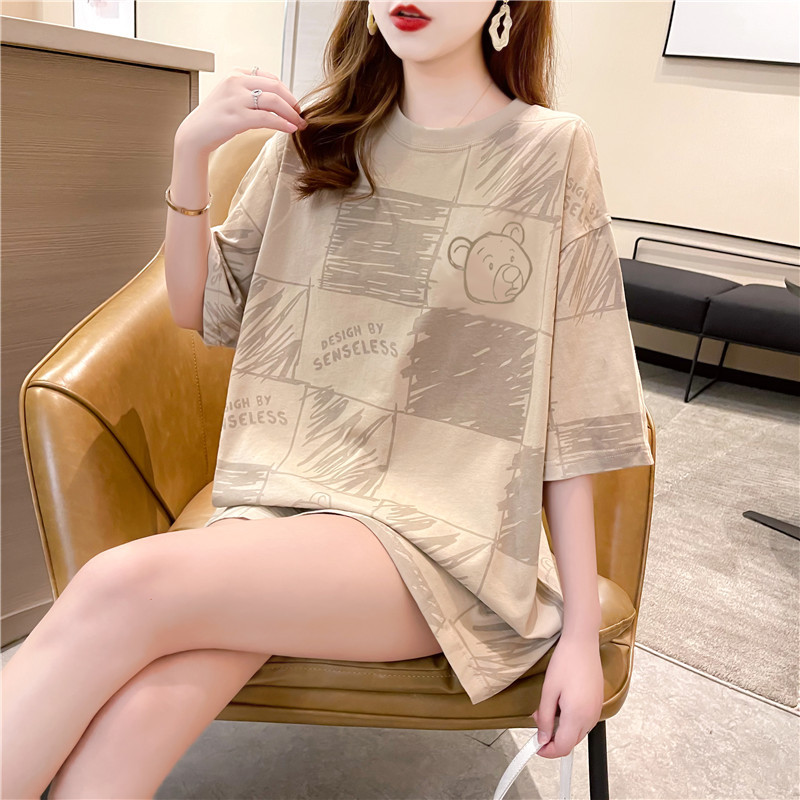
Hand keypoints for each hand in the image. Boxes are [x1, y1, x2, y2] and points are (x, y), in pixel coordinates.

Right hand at [176, 67, 307, 156]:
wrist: (195, 134)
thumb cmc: (216, 118)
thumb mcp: (232, 96)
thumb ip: (251, 92)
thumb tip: (280, 100)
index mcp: (236, 73)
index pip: (270, 78)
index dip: (287, 92)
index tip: (294, 105)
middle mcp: (236, 82)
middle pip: (275, 87)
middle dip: (292, 102)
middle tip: (300, 115)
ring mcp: (236, 99)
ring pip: (274, 101)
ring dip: (291, 114)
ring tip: (299, 124)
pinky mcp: (237, 117)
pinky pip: (267, 118)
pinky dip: (282, 124)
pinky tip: (290, 129)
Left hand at [532, 632, 603, 758]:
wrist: (582, 644)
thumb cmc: (565, 662)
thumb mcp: (548, 691)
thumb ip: (545, 718)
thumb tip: (543, 738)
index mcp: (577, 716)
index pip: (563, 747)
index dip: (548, 751)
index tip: (536, 746)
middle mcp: (590, 717)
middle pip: (571, 742)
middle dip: (553, 737)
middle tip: (538, 720)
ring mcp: (596, 710)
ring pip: (577, 732)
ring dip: (562, 728)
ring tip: (548, 707)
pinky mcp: (598, 703)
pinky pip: (583, 720)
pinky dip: (571, 719)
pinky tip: (561, 703)